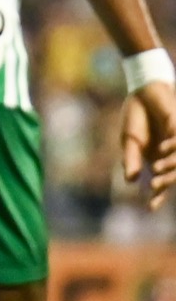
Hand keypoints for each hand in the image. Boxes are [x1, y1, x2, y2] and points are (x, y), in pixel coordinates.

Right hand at [122, 80, 175, 208]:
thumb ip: (131, 159)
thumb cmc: (136, 116)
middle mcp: (170, 154)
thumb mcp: (129, 140)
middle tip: (155, 188)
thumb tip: (132, 180)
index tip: (150, 209)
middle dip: (166, 184)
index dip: (158, 196)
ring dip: (170, 168)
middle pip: (174, 175)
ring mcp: (175, 141)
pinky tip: (163, 148)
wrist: (142, 92)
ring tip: (157, 170)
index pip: (162, 183)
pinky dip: (173, 148)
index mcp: (158, 159)